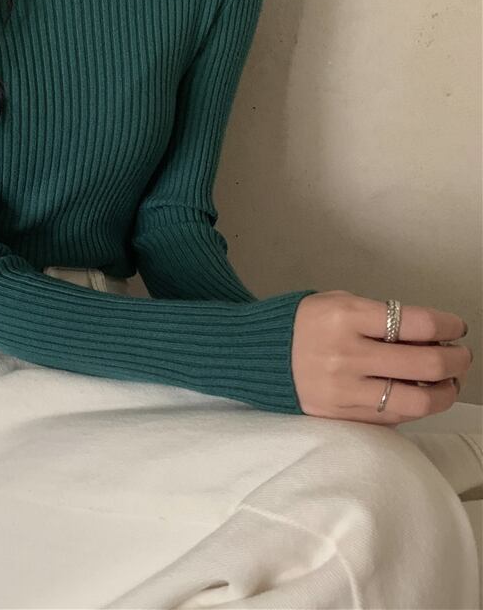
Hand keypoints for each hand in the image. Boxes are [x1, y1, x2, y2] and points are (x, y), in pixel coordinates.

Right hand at [291, 290, 472, 424]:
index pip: (418, 323)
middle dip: (457, 359)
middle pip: (427, 364)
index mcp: (345, 317)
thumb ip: (382, 317)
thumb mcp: (339, 302)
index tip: (456, 327)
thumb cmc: (304, 324)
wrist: (259, 353)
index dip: (450, 325)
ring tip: (445, 381)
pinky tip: (414, 392)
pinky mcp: (340, 415)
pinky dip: (413, 405)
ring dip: (444, 391)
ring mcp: (343, 390)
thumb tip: (432, 337)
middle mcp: (345, 355)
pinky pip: (394, 417)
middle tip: (460, 355)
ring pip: (418, 401)